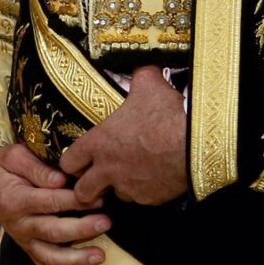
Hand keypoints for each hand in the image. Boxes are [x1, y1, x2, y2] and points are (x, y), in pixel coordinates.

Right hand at [0, 143, 109, 264]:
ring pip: (49, 256)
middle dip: (82, 229)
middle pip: (53, 231)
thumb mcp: (14, 156)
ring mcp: (22, 239)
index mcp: (15, 199)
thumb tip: (62, 180)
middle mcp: (18, 224)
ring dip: (76, 259)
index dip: (75, 200)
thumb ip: (38, 168)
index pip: (49, 202)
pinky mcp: (27, 247)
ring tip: (101, 256)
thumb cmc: (3, 166)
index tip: (98, 197)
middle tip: (106, 222)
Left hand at [58, 67, 189, 206]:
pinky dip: (145, 192)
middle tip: (95, 181)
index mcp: (98, 143)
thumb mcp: (148, 85)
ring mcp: (129, 187)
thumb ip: (139, 76)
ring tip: (130, 175)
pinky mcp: (150, 199)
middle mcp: (108, 169)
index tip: (79, 161)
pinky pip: (142, 199)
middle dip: (87, 188)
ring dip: (119, 187)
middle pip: (83, 191)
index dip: (72, 162)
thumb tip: (141, 65)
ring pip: (116, 195)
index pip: (68, 162)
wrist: (196, 143)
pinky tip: (154, 178)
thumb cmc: (166, 113)